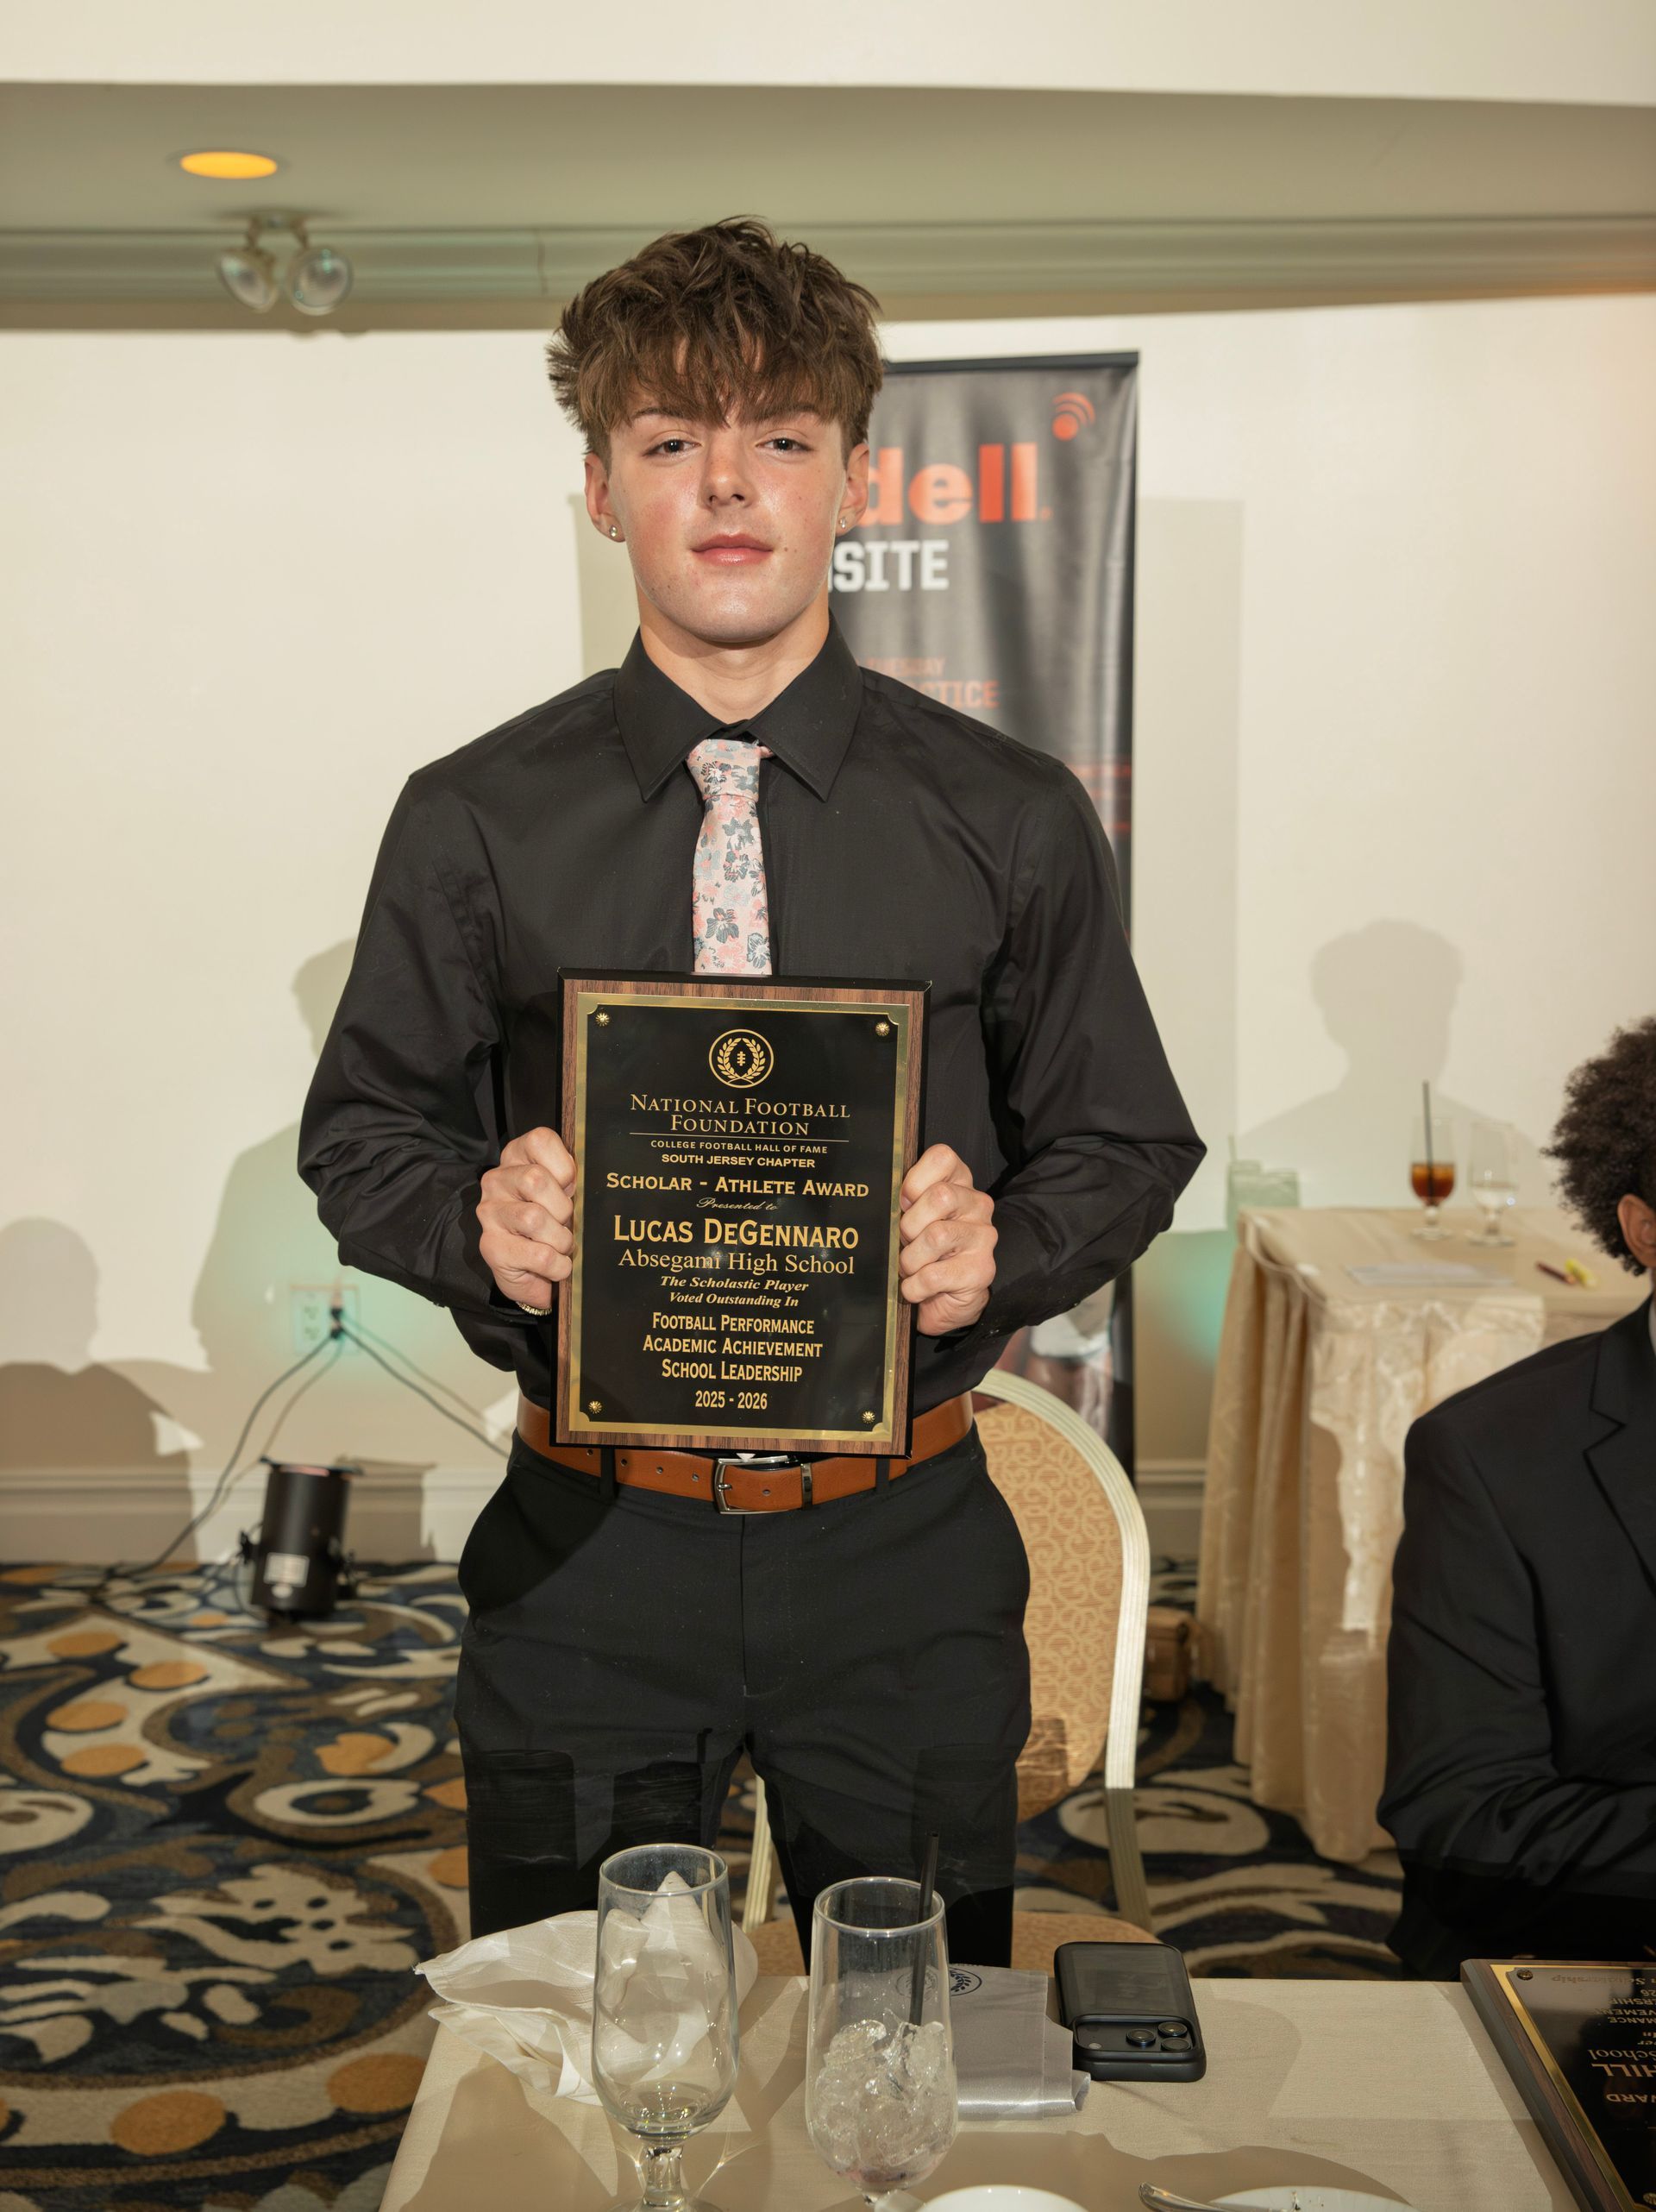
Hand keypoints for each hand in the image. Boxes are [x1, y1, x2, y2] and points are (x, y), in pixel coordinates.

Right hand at [478, 1127, 575, 1309]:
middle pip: (536, 1180)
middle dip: (563, 1208)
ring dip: (561, 1239)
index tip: (570, 1187)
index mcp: (516, 1158)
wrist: (529, 1272)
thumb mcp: (562, 1195)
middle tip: (567, 1223)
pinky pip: (538, 1254)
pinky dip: (557, 1264)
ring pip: (534, 1218)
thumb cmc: (550, 1226)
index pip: (539, 1140)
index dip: (564, 1166)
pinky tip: (556, 1265)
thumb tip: (600, 1182)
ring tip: (562, 1246)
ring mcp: (490, 1213)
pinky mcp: (491, 1247)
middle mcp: (497, 1181)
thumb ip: (574, 1181)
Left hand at [898, 1143, 996, 1336]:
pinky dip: (914, 1286)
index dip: (915, 1179)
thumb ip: (904, 1202)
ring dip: (910, 1259)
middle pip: (940, 1196)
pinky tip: (915, 1288)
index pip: (943, 1157)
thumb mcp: (914, 1219)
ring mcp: (983, 1237)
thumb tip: (878, 1197)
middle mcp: (977, 1205)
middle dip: (909, 1225)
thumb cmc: (925, 1252)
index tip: (904, 1202)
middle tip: (905, 1241)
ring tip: (909, 1267)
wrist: (950, 1298)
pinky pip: (934, 1275)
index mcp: (959, 1183)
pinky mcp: (981, 1270)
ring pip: (937, 1235)